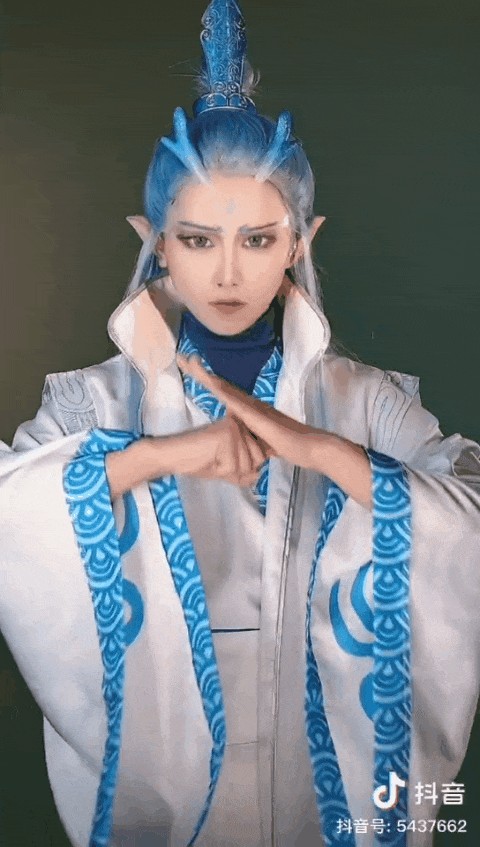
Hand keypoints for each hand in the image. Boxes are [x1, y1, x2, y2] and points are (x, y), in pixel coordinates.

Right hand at [170, 413, 271, 486]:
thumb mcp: (228, 469)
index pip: (259, 458)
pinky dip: (219, 471)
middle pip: (256, 462)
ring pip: (245, 466)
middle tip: (215, 460)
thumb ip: (245, 472)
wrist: (174, 456)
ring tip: (211, 459)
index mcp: (243, 429)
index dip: (241, 470)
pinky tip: (207, 459)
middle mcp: (242, 424)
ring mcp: (235, 428)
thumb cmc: (198, 461)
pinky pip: (232, 466)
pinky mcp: (227, 435)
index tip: (221, 460)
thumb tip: (258, 475)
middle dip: (236, 471)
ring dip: (226, 471)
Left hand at [176, 353, 319, 469]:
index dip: (207, 380)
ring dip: (209, 378)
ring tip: (192, 364)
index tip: (191, 368)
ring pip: (227, 390)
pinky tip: (213, 386)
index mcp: (250, 410)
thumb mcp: (264, 442)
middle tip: (183, 358)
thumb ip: (252, 437)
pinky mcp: (260, 418)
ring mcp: (255, 409)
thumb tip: (242, 439)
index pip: (224, 392)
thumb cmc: (291, 446)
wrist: (312, 448)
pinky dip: (225, 394)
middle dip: (202, 372)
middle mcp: (251, 404)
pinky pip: (239, 405)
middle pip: (221, 385)